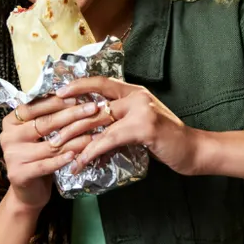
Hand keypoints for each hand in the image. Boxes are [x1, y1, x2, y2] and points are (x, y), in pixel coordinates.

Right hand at [0, 97, 100, 210]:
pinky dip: (62, 160)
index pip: (35, 107)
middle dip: (72, 115)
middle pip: (44, 123)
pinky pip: (46, 165)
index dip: (58, 102)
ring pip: (50, 145)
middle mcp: (8, 136)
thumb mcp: (38, 135)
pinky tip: (76, 155)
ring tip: (94, 133)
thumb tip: (74, 96)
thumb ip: (47, 118)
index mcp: (11, 122)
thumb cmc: (37, 157)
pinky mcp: (19, 174)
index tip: (79, 97)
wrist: (27, 191)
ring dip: (75, 139)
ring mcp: (12, 156)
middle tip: (93, 109)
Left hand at [56, 77, 204, 175]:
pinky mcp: (144, 127)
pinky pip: (110, 139)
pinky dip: (92, 151)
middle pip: (94, 102)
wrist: (193, 150)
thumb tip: (92, 129)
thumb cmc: (167, 140)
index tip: (58, 92)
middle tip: (50, 131)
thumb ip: (120, 120)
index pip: (101, 81)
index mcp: (134, 91)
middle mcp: (136, 96)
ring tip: (58, 148)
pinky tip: (82, 162)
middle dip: (68, 118)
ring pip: (98, 120)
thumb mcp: (140, 123)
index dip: (78, 85)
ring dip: (75, 136)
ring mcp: (141, 109)